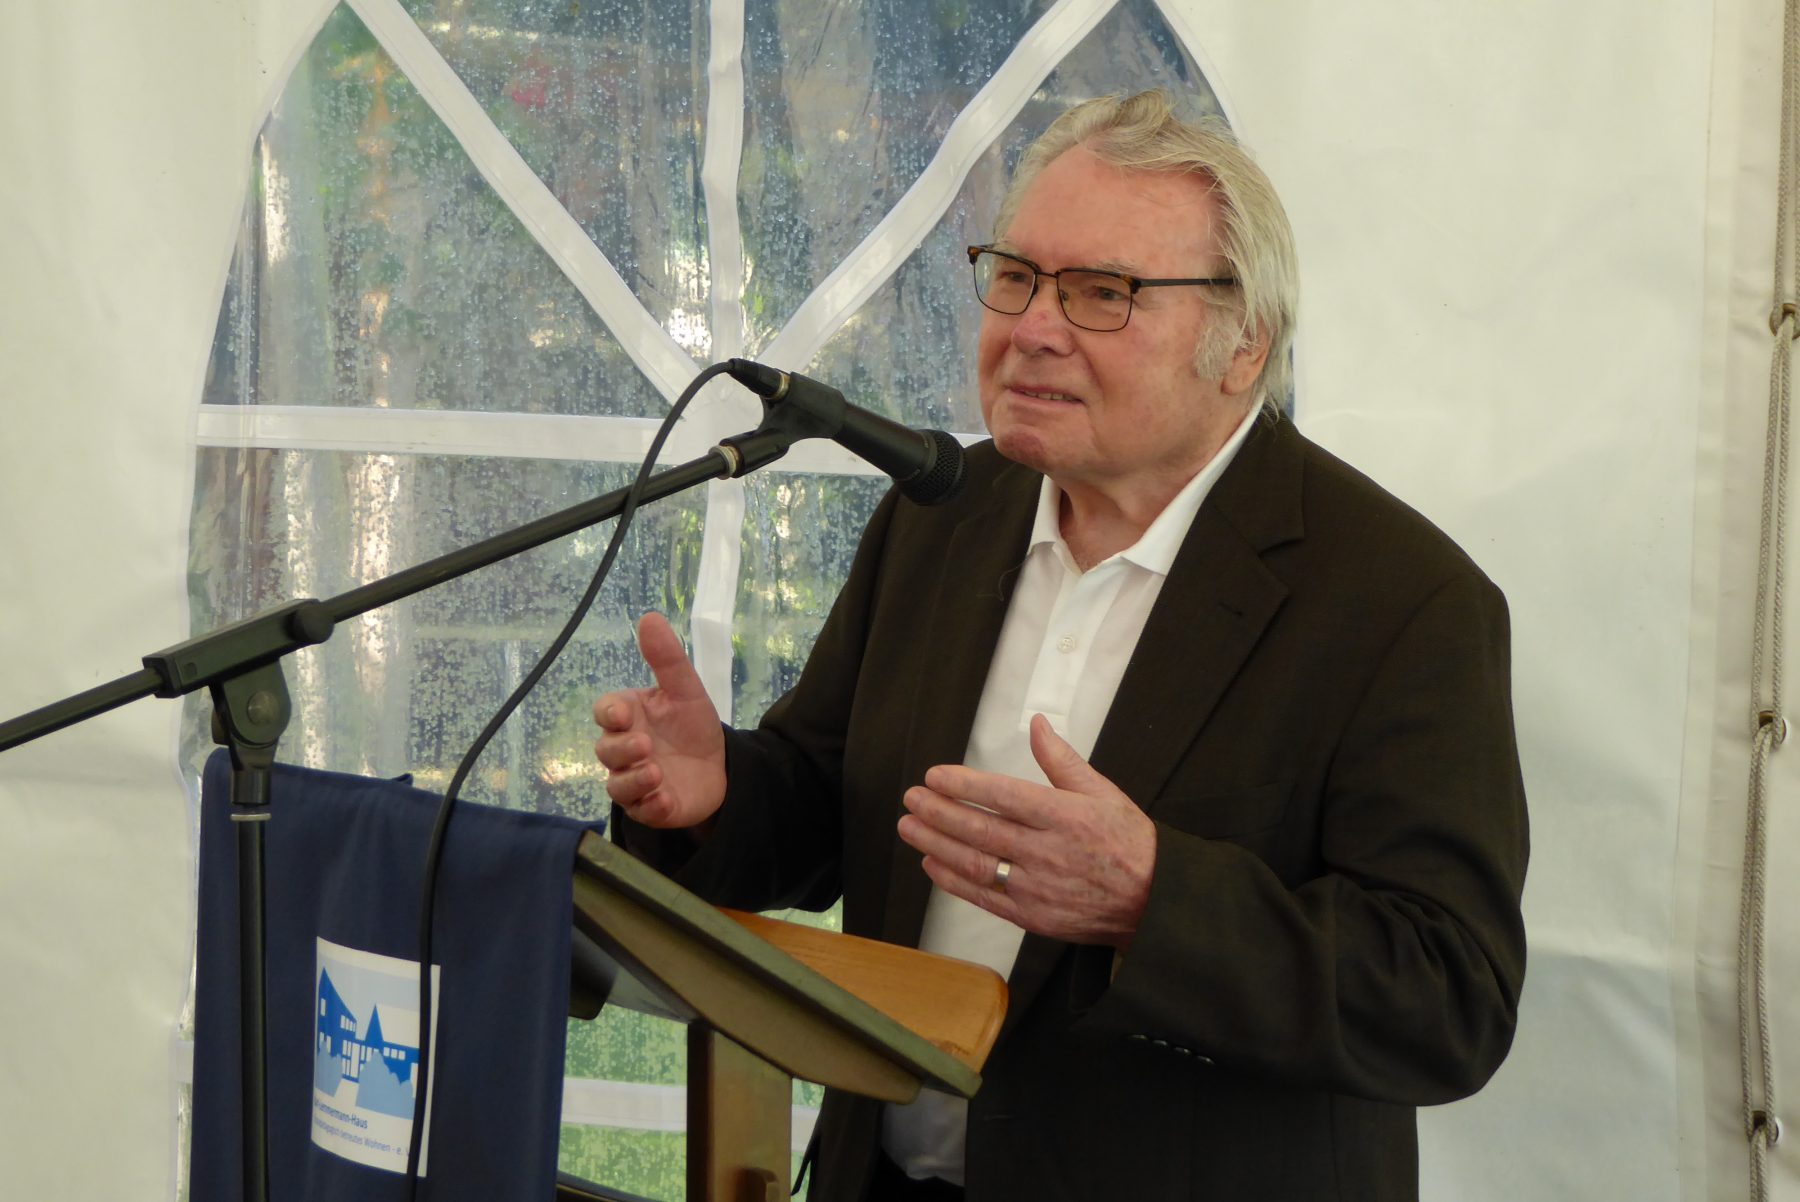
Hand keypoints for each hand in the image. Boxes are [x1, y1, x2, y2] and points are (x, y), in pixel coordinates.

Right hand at [592, 613, 726, 828]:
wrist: (722, 766)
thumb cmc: (693, 726)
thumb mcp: (686, 690)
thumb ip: (667, 659)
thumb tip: (650, 617)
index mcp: (628, 717)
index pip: (604, 712)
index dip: (608, 712)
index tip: (622, 713)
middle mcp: (624, 750)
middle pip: (606, 750)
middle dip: (622, 749)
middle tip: (645, 744)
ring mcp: (634, 782)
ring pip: (617, 785)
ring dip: (633, 780)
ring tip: (656, 773)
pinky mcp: (651, 808)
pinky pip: (641, 810)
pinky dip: (651, 805)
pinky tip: (665, 798)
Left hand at [896, 714, 1155, 947]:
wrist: (1153, 902)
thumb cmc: (1128, 843)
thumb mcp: (1102, 792)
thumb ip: (1062, 760)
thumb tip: (1036, 724)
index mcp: (1065, 816)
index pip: (1004, 796)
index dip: (965, 785)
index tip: (934, 776)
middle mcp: (1047, 852)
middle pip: (982, 830)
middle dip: (940, 813)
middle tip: (911, 798)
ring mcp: (1037, 887)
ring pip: (976, 864)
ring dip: (937, 845)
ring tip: (910, 827)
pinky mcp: (1031, 916)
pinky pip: (984, 897)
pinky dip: (954, 881)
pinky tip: (932, 864)